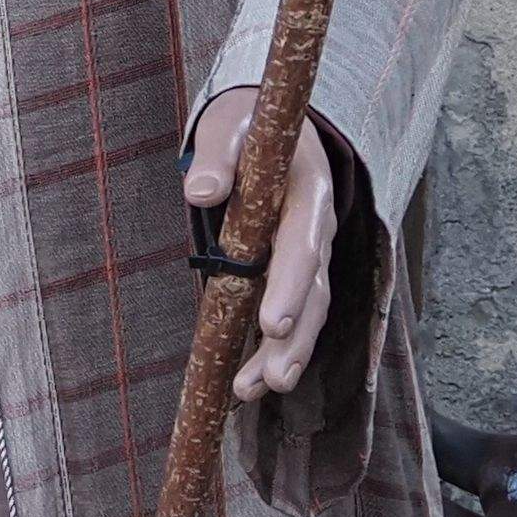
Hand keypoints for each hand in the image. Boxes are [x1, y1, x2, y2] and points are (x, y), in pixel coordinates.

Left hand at [185, 83, 340, 404]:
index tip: (272, 323)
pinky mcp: (293, 272)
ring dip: (285, 355)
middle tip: (272, 380)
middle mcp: (316, 231)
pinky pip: (292, 316)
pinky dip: (273, 349)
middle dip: (293, 339)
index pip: (301, 245)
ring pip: (308, 312)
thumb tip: (200, 191)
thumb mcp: (230, 125)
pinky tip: (249, 384)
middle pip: (312, 292)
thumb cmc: (249, 126)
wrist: (276, 125)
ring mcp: (309, 255)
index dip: (290, 285)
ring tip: (253, 391)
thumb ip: (218, 155)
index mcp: (307, 192)